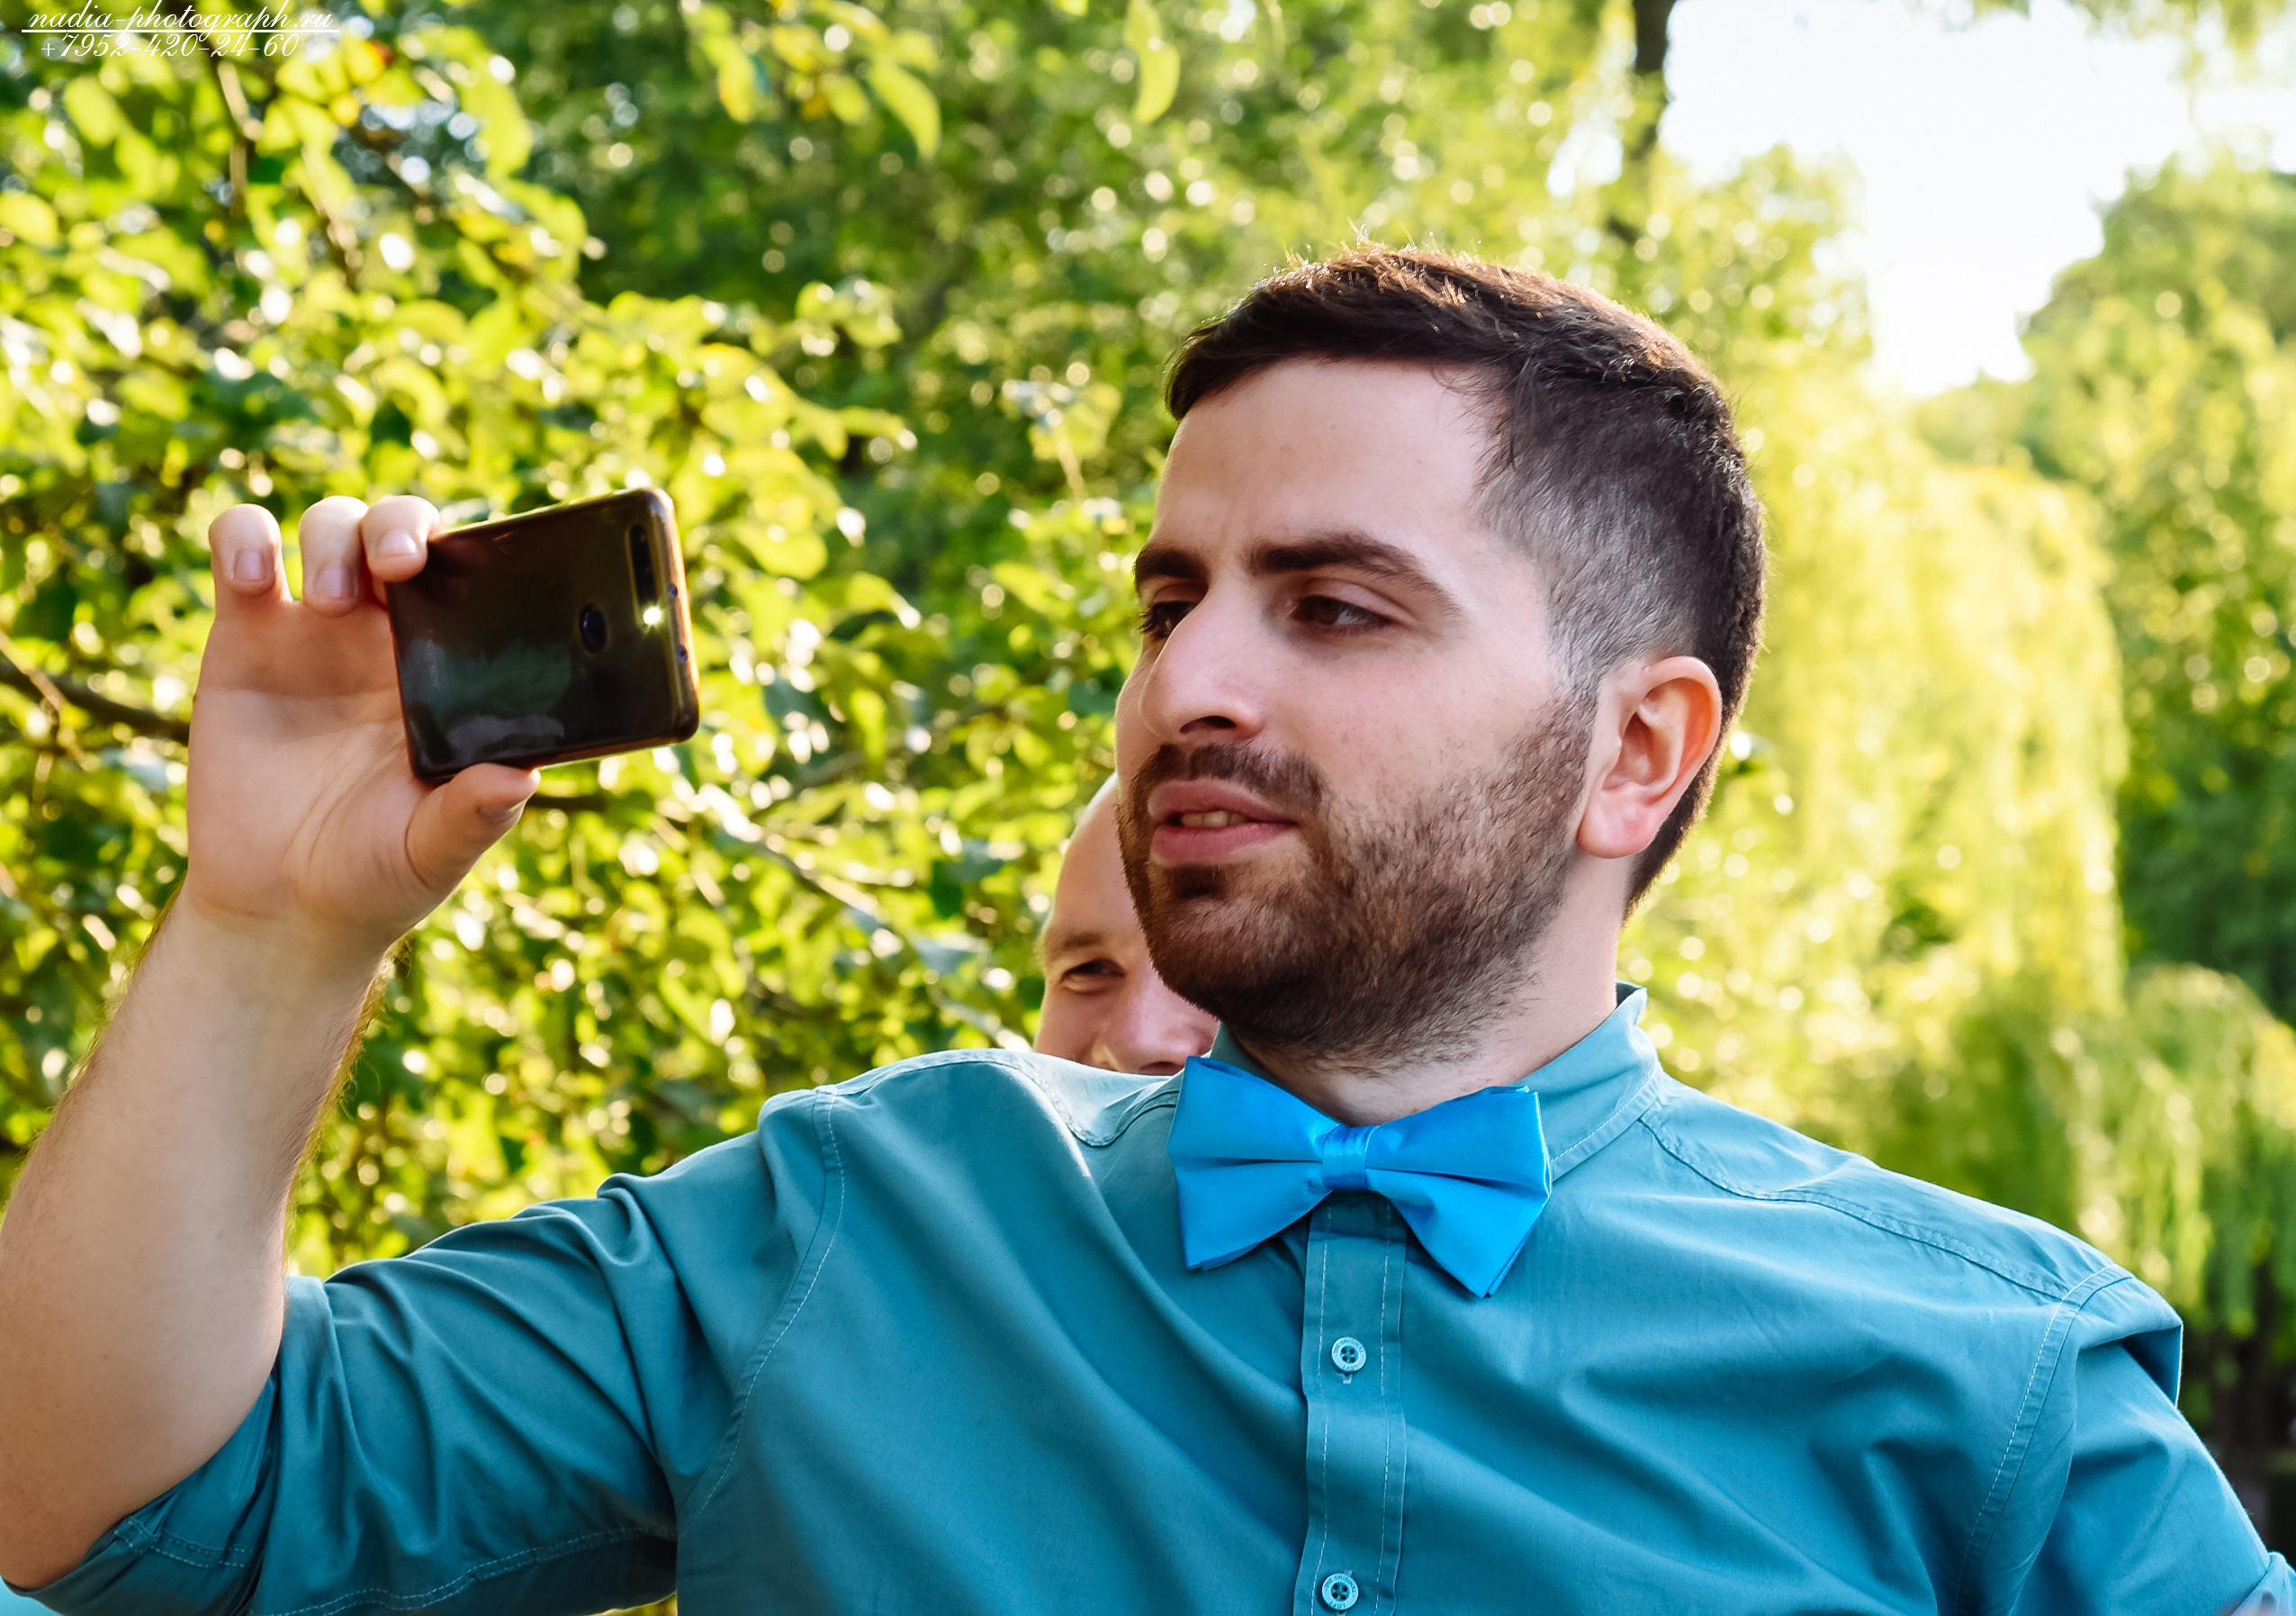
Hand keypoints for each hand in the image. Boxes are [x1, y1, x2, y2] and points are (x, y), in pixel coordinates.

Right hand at [183, 496, 537, 966]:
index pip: (471, 580)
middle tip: (399, 567)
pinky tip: (255, 575)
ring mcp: (313, 630)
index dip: (474, 551)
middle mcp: (387, 638)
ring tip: (330, 603)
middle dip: (401, 526)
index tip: (471, 566)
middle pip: (400, 534)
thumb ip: (475, 815)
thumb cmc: (377, 875)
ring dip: (334, 538)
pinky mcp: (243, 636)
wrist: (280, 908)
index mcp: (449, 673)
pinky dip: (245, 537)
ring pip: (331, 527)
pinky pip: (242, 552)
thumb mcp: (434, 851)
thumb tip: (519, 777)